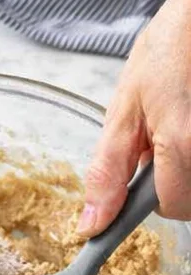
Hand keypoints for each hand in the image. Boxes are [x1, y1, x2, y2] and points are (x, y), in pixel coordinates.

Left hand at [79, 0, 190, 234]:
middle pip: (190, 197)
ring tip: (175, 123)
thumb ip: (108, 170)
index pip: (170, 207)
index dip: (148, 196)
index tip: (138, 175)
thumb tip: (93, 222)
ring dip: (184, 164)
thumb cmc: (166, 52)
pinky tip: (186, 120)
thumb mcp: (123, 108)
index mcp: (182, 144)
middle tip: (159, 137)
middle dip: (170, 177)